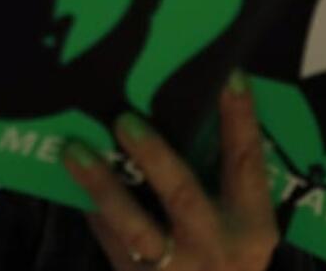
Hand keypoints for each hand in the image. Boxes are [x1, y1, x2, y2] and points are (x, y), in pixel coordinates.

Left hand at [62, 71, 278, 269]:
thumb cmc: (230, 263)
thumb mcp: (245, 232)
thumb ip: (226, 185)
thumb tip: (190, 116)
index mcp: (251, 227)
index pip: (247, 164)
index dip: (241, 119)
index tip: (229, 75)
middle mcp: (216, 246)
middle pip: (182, 194)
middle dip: (153, 156)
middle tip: (124, 120)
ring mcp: (176, 270)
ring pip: (135, 226)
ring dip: (103, 185)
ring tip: (75, 150)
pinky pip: (112, 244)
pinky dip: (95, 214)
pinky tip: (74, 187)